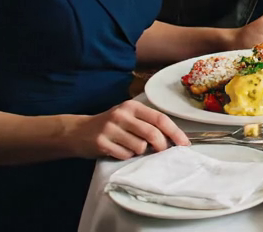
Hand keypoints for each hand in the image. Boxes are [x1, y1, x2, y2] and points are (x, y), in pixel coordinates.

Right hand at [69, 99, 188, 159]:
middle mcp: (122, 114)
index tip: (184, 143)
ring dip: (140, 152)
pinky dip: (126, 156)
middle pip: (152, 133)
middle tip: (161, 151)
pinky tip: (118, 150)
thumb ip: (147, 123)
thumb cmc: (110, 125)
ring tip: (130, 147)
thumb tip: (173, 138)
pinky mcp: (101, 143)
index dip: (175, 132)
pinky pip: (125, 155)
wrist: (78, 131)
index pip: (160, 118)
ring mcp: (110, 128)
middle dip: (161, 146)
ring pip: (140, 147)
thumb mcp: (128, 117)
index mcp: (132, 106)